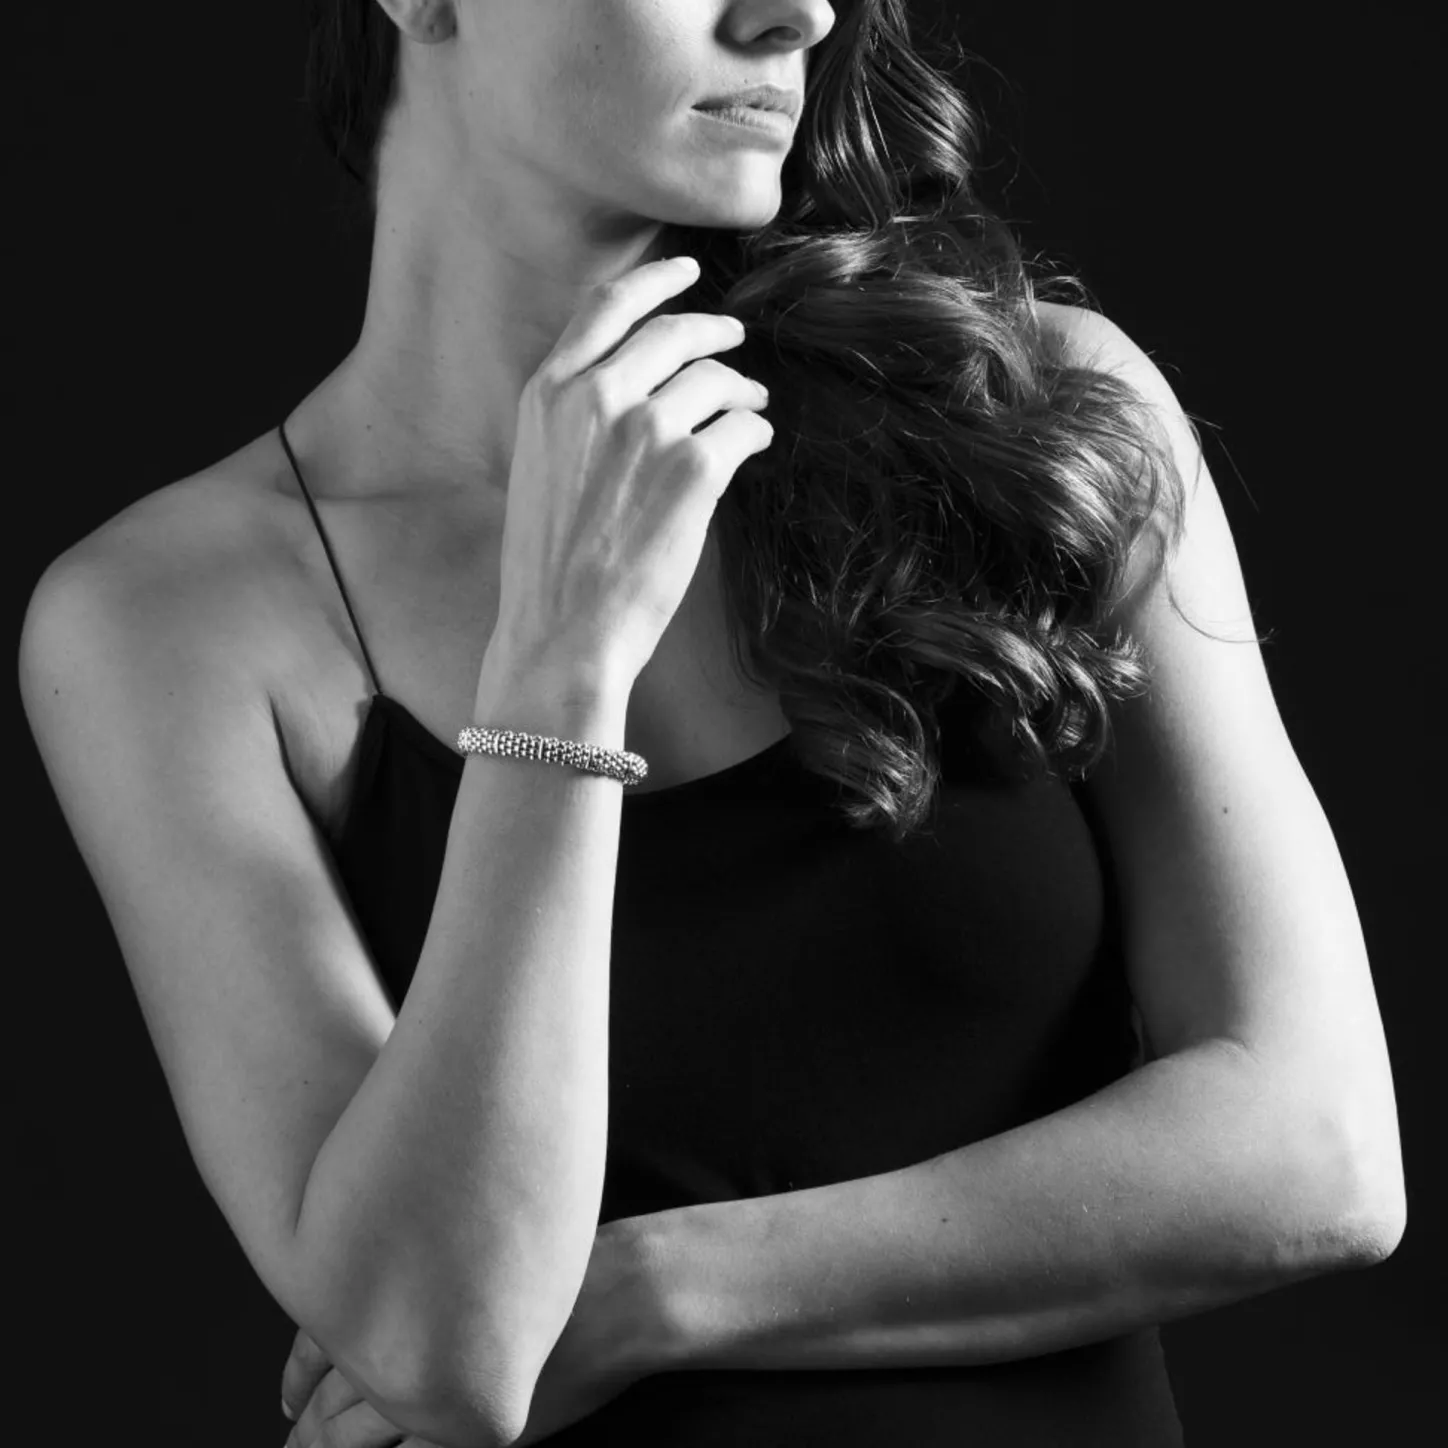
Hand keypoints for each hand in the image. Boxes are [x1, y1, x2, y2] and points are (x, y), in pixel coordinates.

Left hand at [280, 1217, 672, 1447]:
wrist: (620, 1295)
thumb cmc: (566, 1259)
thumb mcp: (485, 1245)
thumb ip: (430, 1267)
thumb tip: (387, 1282)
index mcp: (406, 1288)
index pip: (322, 1339)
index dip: (295, 1373)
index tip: (287, 1395)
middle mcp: (407, 1340)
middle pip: (331, 1396)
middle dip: (304, 1426)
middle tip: (290, 1440)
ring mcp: (432, 1394)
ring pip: (350, 1439)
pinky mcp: (465, 1434)